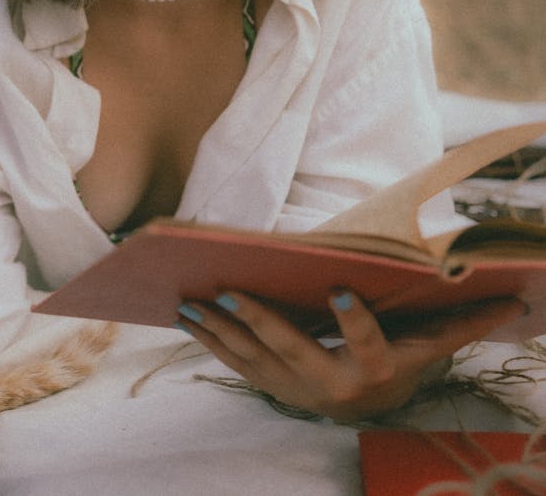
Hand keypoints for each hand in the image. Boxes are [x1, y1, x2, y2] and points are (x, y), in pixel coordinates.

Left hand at [176, 290, 523, 421]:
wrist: (367, 408)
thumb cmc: (400, 361)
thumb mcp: (431, 346)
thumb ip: (464, 323)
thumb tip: (515, 300)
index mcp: (373, 366)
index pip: (365, 341)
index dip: (352, 319)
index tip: (335, 287)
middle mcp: (330, 382)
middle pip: (292, 351)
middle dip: (260, 322)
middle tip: (231, 291)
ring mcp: (294, 387)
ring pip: (251, 357)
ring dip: (218, 330)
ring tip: (190, 299)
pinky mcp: (269, 384)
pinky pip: (233, 362)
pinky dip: (207, 340)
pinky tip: (184, 314)